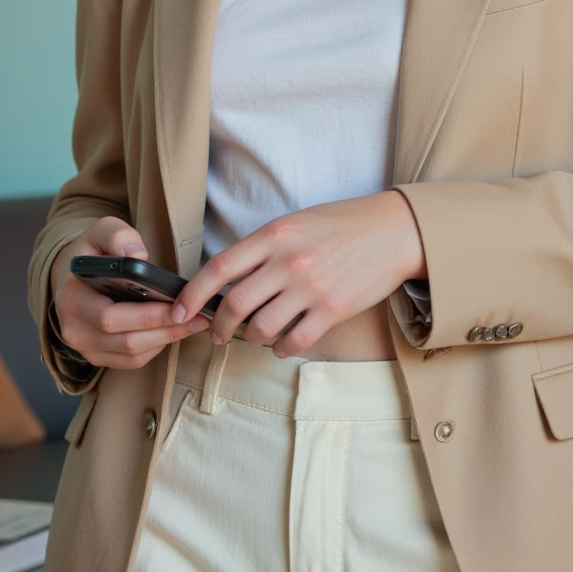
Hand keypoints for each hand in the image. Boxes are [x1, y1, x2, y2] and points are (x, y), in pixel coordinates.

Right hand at [49, 216, 209, 370]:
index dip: (148, 314)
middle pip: (127, 339)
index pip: (110, 316)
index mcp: (71, 297)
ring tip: (196, 322)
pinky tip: (175, 331)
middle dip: (167, 328)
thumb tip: (138, 255)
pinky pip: (132, 360)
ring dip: (167, 339)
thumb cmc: (93, 254)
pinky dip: (157, 347)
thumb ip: (117, 235)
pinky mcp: (98, 357)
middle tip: (200, 316)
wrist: (75, 276)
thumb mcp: (100, 233)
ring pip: (132, 353)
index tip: (180, 304)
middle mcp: (74, 329)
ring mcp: (85, 348)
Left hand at [169, 190, 426, 357]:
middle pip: (235, 304)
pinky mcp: (333, 309)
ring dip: (250, 338)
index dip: (192, 294)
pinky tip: (280, 344)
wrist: (394, 231)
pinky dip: (279, 348)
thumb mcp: (296, 223)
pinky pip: (294, 341)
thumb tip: (229, 278)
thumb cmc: (343, 224)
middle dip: (219, 326)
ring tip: (253, 335)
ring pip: (261, 327)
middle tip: (217, 333)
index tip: (179, 311)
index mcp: (274, 235)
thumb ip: (263, 247)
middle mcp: (288, 261)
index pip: (219, 267)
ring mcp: (311, 287)